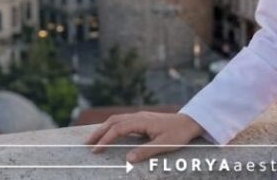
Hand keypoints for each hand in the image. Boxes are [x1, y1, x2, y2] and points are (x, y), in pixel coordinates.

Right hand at [84, 111, 204, 163]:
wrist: (190, 122)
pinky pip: (122, 121)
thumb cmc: (179, 133)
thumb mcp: (164, 145)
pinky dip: (111, 126)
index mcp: (142, 121)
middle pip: (113, 121)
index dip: (106, 139)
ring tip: (93, 140)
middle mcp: (138, 116)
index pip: (118, 129)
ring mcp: (140, 116)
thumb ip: (146, 152)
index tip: (96, 150)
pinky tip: (107, 133)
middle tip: (86, 145)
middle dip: (99, 132)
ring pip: (116, 120)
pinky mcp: (142, 119)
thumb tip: (128, 159)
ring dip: (103, 129)